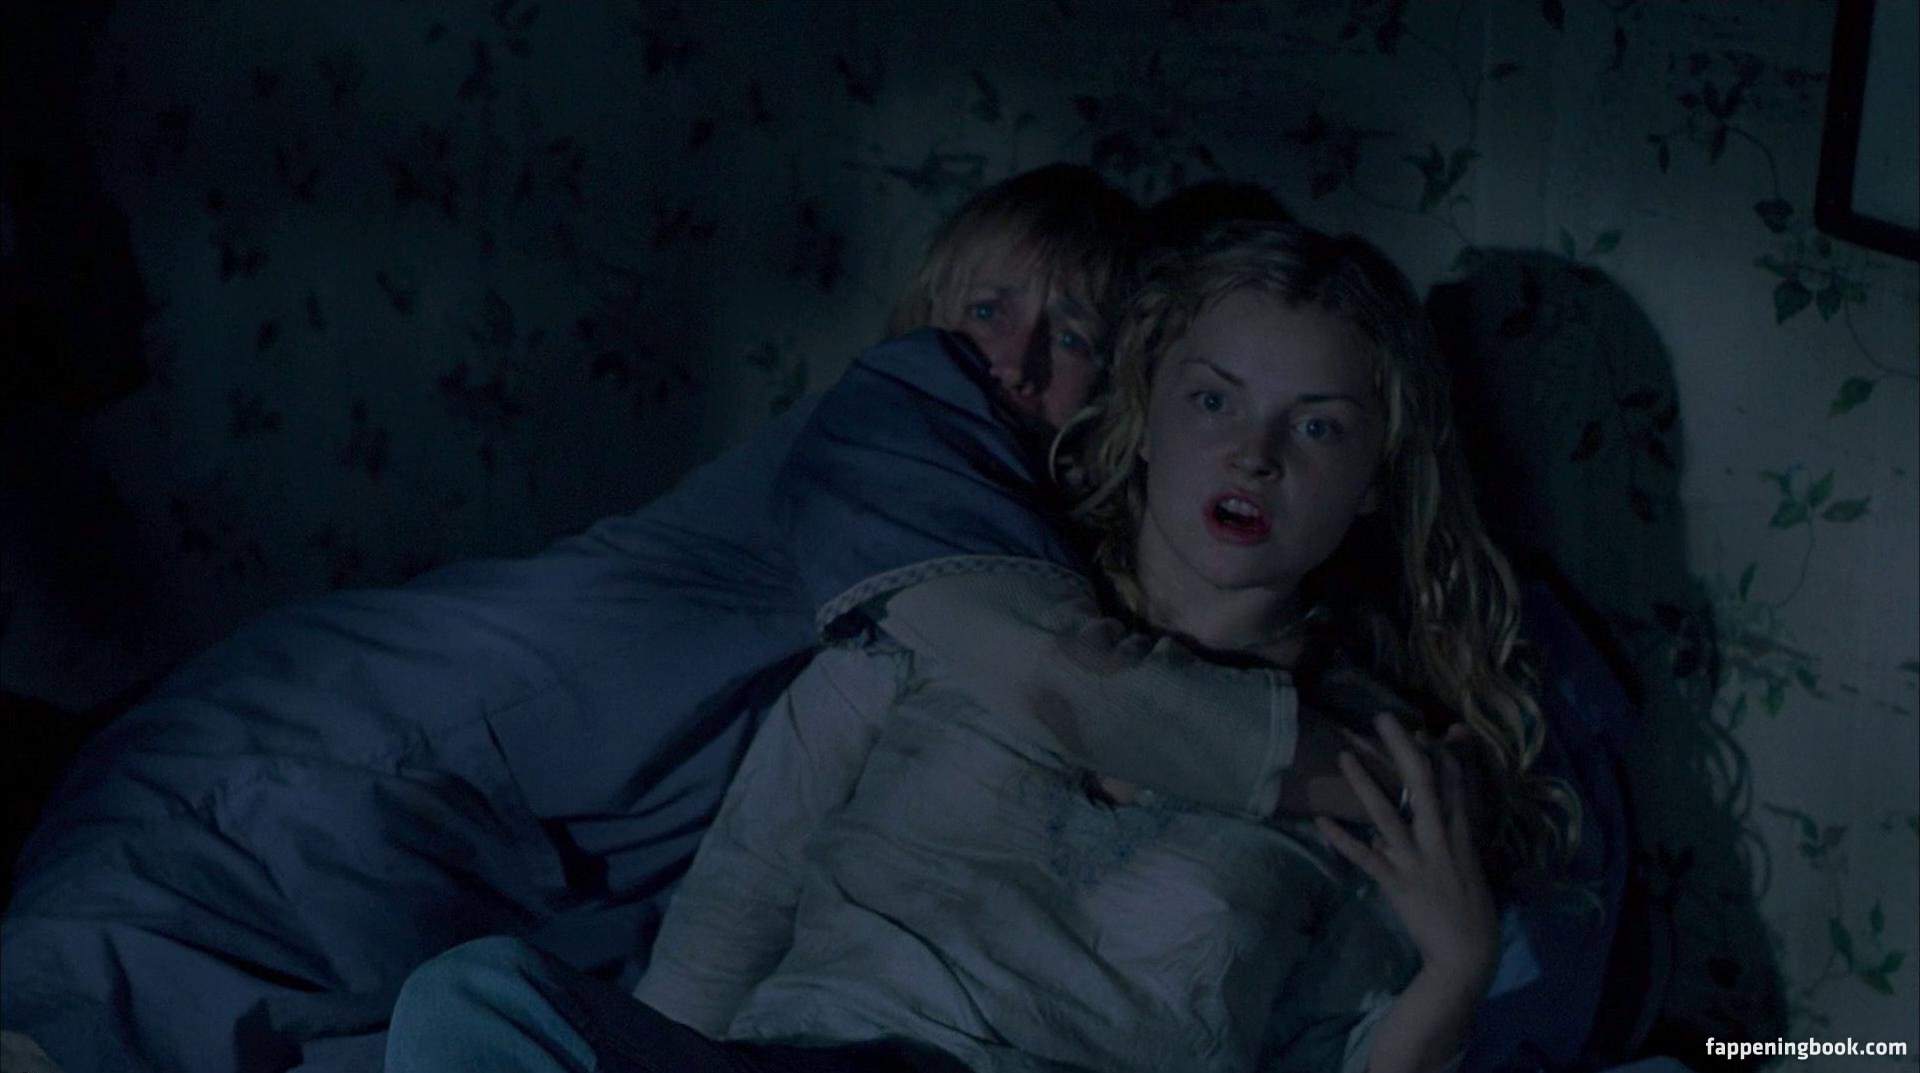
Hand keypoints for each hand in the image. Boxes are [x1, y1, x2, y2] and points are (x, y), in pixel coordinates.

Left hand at [1314, 713, 1498, 988]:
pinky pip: (1366, 858)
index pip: (1454, 785)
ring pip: (1387, 815)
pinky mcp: (1398, 884)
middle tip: (1383, 718)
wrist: (1467, 958)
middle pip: (1422, 785)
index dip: (1443, 753)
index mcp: (1460, 837)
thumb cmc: (1469, 915)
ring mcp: (1417, 862)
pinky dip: (1342, 840)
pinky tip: (1320, 822)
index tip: (1431, 727)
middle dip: (1402, 750)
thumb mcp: (1464, 870)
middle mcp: (1439, 842)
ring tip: (1344, 756)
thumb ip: (1435, 844)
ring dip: (1364, 784)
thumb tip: (1391, 829)